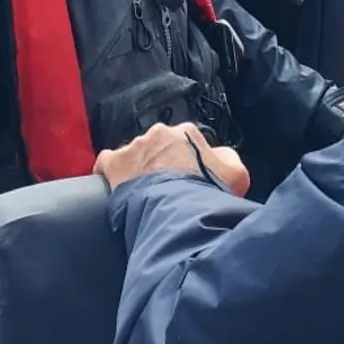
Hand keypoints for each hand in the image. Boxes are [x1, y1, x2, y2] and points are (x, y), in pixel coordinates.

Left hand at [95, 122, 250, 196]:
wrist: (177, 210)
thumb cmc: (208, 192)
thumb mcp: (236, 174)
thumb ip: (227, 159)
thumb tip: (218, 157)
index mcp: (187, 132)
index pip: (187, 144)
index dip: (189, 164)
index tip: (189, 181)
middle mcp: (159, 133)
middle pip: (159, 147)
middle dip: (163, 164)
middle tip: (168, 189)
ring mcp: (135, 147)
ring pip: (136, 156)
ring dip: (140, 171)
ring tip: (146, 195)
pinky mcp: (114, 163)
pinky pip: (107, 163)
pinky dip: (110, 173)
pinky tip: (115, 187)